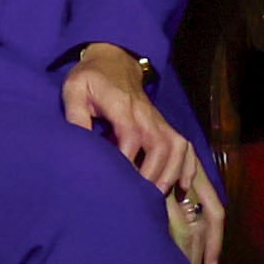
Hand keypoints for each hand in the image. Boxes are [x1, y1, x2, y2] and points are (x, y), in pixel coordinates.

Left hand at [60, 45, 222, 263]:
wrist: (115, 60)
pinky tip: (184, 190)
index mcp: (124, 108)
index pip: (130, 136)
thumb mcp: (74, 90)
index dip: (128, 162)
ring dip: (173, 175)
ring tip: (162, 200)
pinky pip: (188, 149)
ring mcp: (161, 122)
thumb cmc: (90, 79)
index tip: (121, 185)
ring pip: (178, 149)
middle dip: (155, 175)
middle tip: (145, 202)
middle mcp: (149, 117)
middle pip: (161, 147)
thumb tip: (76, 142)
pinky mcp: (167, 128)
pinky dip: (189, 169)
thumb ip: (75, 115)